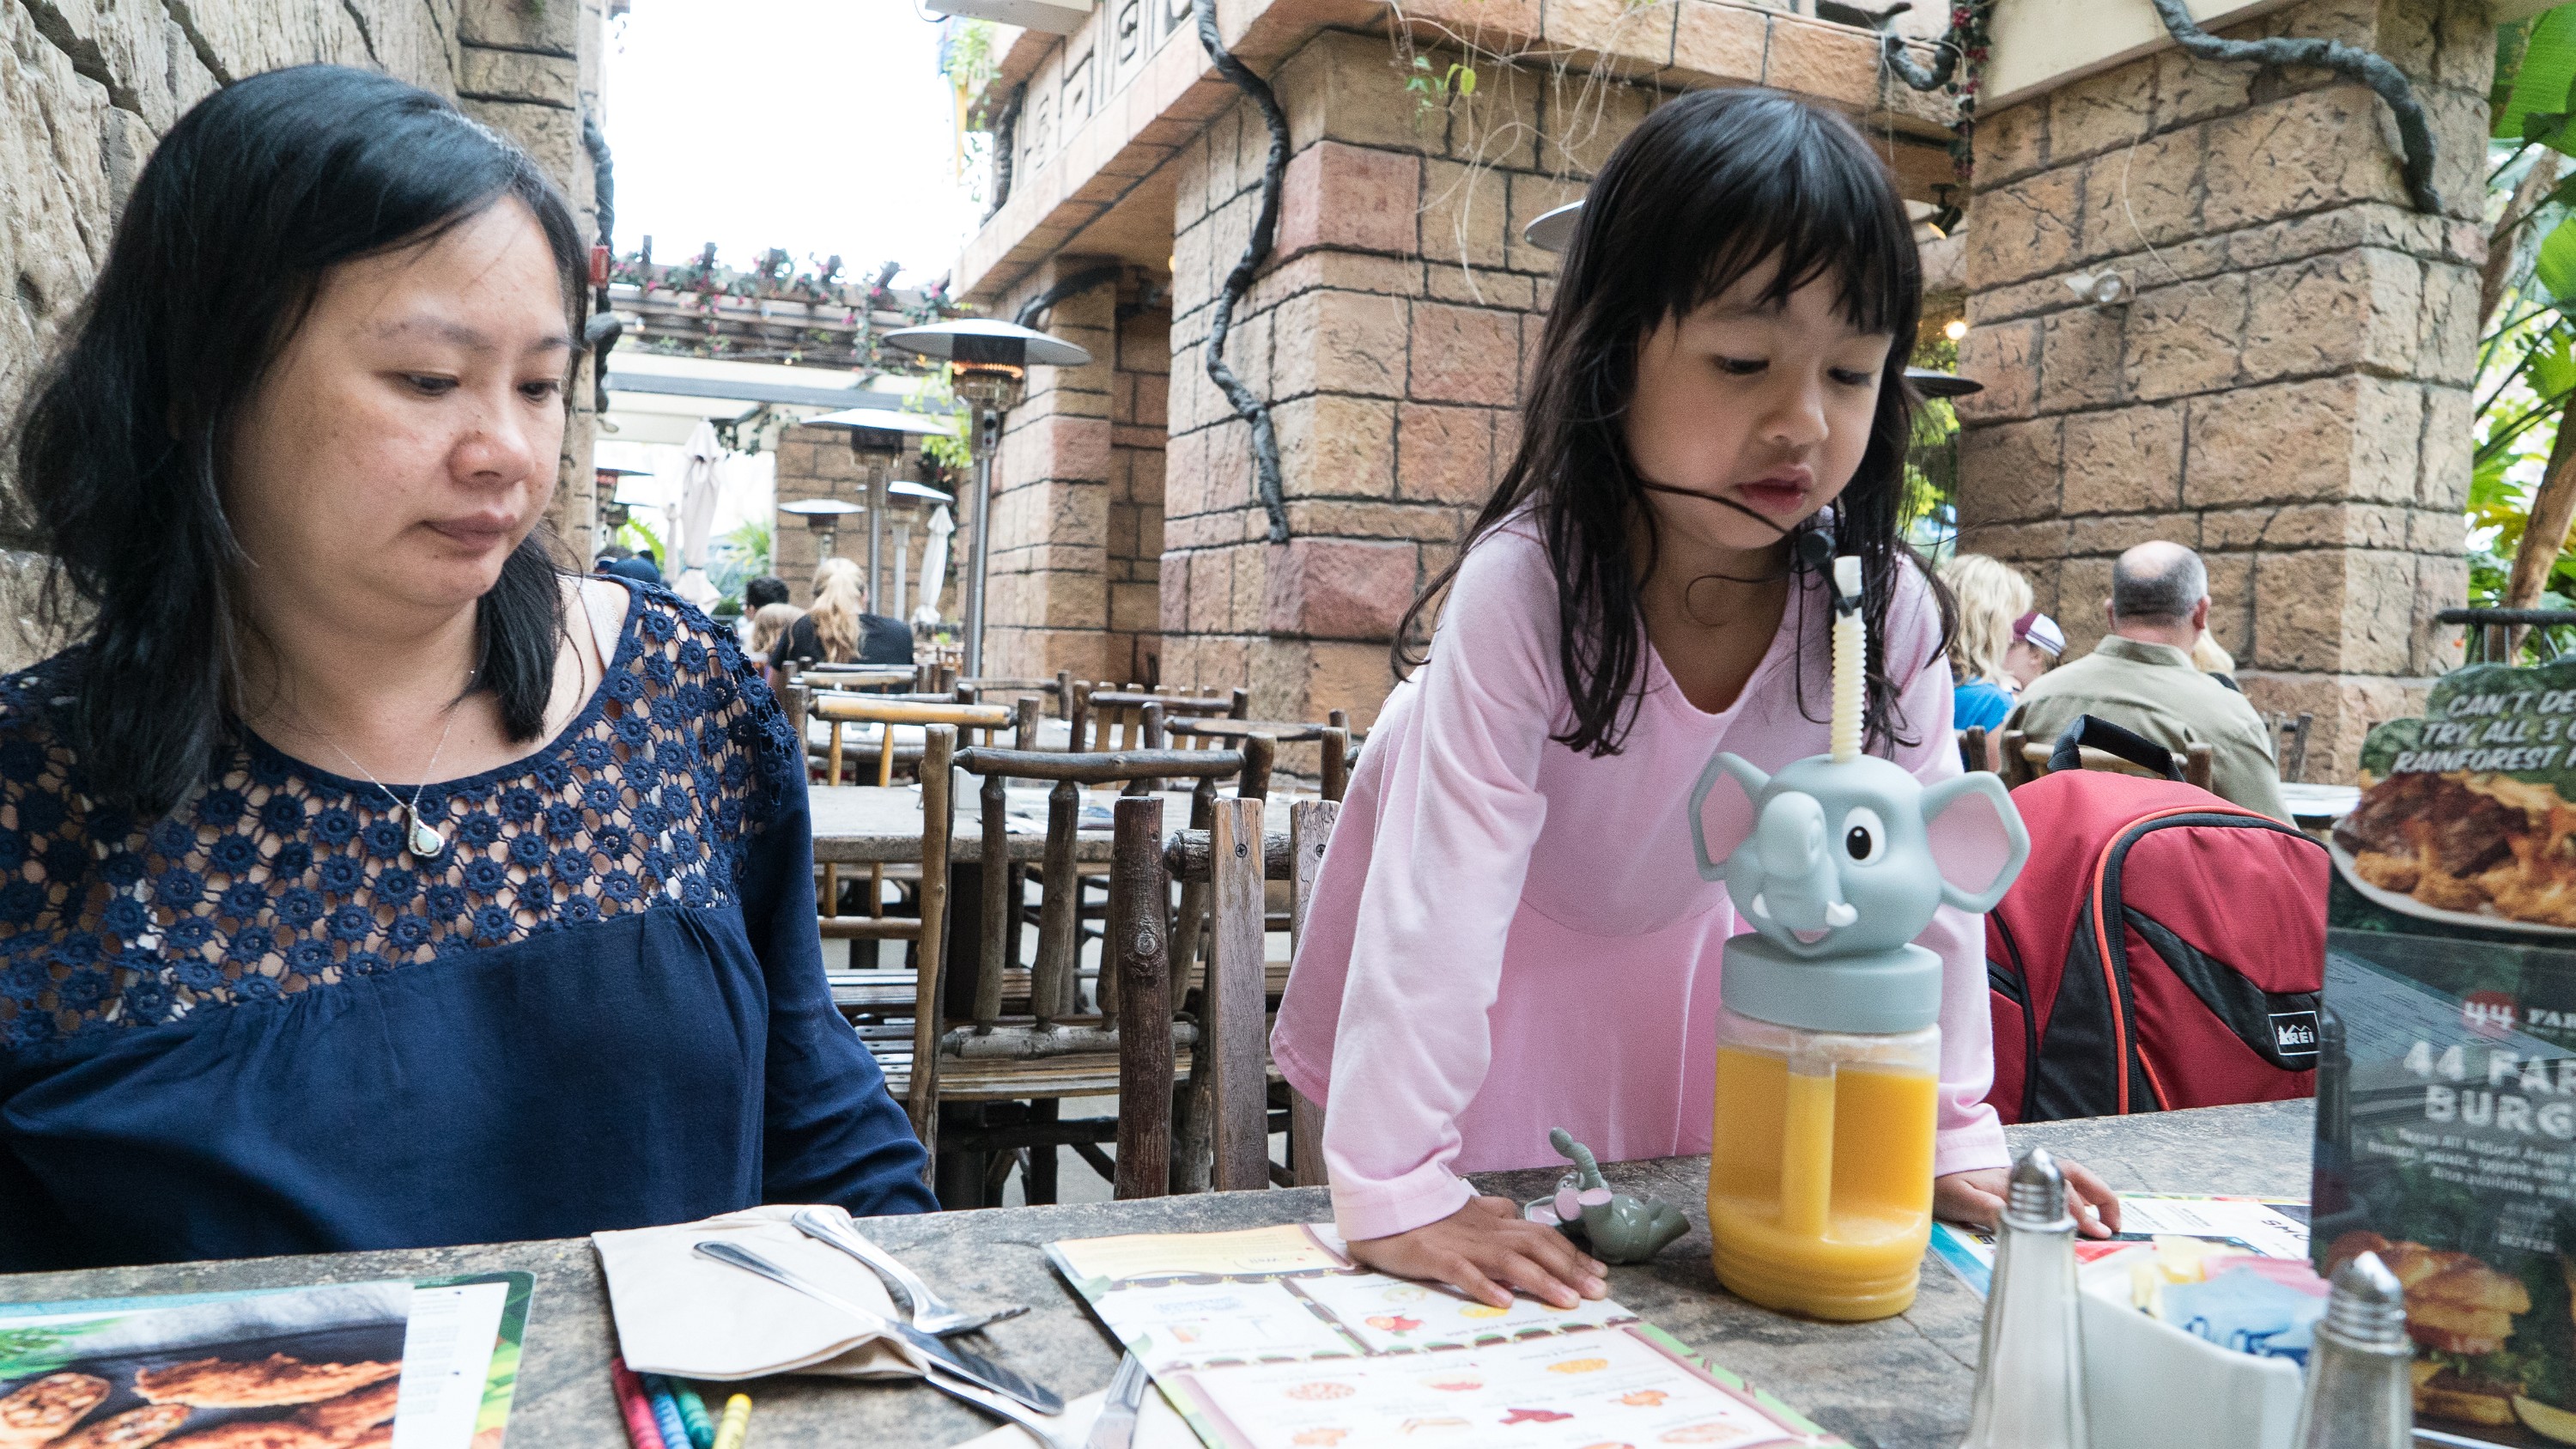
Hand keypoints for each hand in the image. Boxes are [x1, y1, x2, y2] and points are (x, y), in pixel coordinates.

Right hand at [1345, 1195, 1609, 1308]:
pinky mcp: (1433, 1256)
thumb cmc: (1426, 1216)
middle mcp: (1484, 1231)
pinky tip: (1504, 1301)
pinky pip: (1462, 1271)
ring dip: (1541, 1280)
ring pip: (1508, 1259)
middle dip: (1570, 1269)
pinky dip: (1484, 1285)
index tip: (1599, 1274)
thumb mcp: (1466, 1211)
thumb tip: (1517, 1212)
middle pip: (1535, 1246)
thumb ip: (1494, 1212)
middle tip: (1597, 1292)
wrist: (1381, 1209)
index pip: (1542, 1236)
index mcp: (1494, 1221)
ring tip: (1567, 1301)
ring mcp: (1460, 1243)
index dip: (1573, 1255)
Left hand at [1934, 1159, 2122, 1238]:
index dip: (2076, 1213)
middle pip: (2070, 1183)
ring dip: (2095, 1195)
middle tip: (2110, 1231)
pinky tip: (2090, 1212)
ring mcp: (2029, 1176)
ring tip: (2111, 1219)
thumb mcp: (1959, 1200)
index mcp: (2013, 1182)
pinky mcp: (2027, 1181)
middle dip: (2095, 1205)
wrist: (1935, 1165)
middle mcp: (2027, 1175)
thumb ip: (1985, 1209)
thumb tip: (2013, 1220)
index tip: (2094, 1231)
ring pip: (2072, 1177)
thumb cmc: (1946, 1183)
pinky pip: (2063, 1181)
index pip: (2054, 1193)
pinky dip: (2083, 1194)